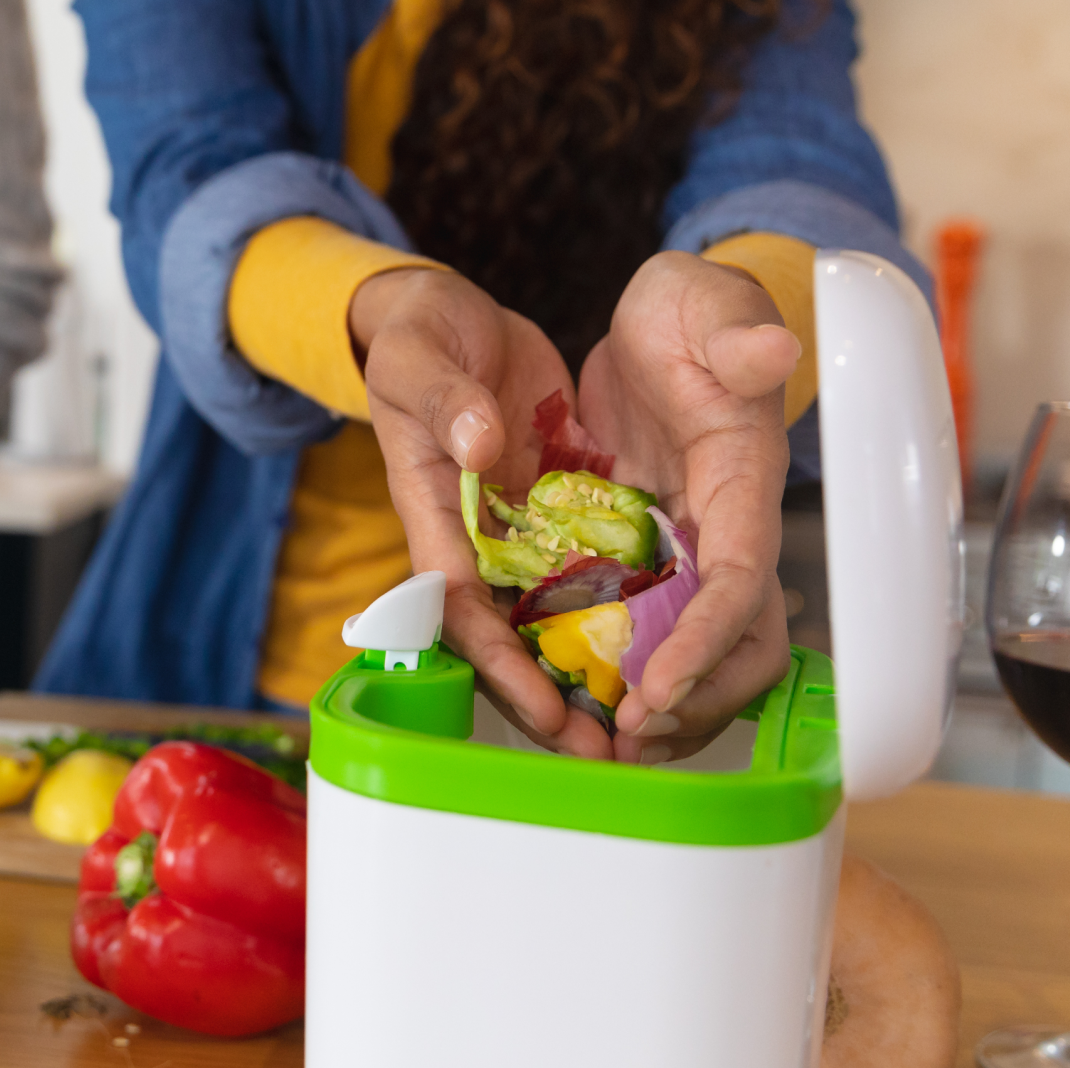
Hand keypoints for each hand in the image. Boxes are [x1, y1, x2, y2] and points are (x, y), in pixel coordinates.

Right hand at [351, 268, 609, 757]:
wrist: (440, 318)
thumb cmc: (416, 334)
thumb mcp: (416, 353)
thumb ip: (445, 399)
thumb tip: (479, 445)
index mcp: (430, 505)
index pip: (459, 604)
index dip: (498, 664)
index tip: (542, 710)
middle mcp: (471, 533)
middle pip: (503, 634)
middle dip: (544, 697)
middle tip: (601, 752)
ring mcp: (510, 526)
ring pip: (543, 616)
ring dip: (580, 672)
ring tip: (634, 728)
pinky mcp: (546, 508)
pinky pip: (578, 571)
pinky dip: (607, 614)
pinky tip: (653, 651)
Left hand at [578, 251, 801, 764]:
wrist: (666, 316)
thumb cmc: (691, 307)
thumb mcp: (705, 302)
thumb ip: (736, 331)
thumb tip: (774, 353)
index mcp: (741, 478)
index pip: (740, 579)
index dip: (707, 639)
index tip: (660, 684)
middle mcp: (719, 527)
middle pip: (731, 641)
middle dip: (690, 698)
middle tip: (626, 735)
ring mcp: (682, 546)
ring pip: (686, 649)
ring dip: (654, 703)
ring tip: (597, 742)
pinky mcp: (641, 550)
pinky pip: (635, 627)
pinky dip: (612, 669)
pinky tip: (569, 698)